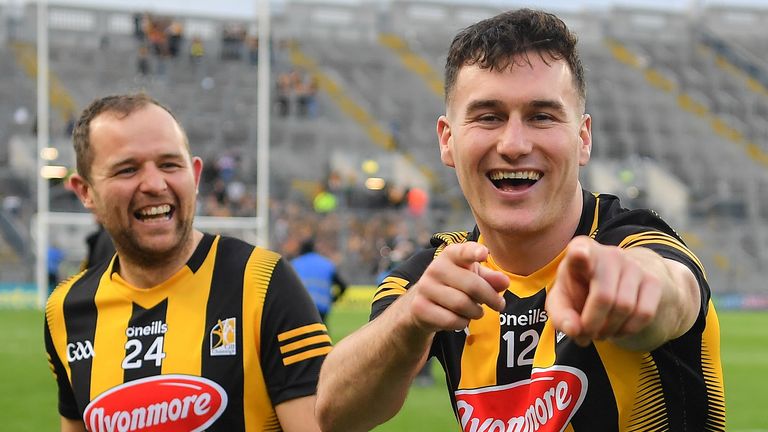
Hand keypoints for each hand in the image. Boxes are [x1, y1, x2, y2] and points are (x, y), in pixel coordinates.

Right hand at [404, 242, 508, 333]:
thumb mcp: (474, 277)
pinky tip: (461, 318)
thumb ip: (491, 278)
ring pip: (462, 305)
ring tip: (477, 312)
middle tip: (500, 305)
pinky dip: (462, 322)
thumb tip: (505, 282)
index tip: (484, 253)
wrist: (423, 303)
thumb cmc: (456, 286)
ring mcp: (425, 287)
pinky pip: (451, 320)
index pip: (462, 251)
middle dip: (491, 298)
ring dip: (476, 312)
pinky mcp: (420, 307)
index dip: (473, 252)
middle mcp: (435, 268)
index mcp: (450, 255)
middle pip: (472, 285)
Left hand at [546, 236, 663, 346]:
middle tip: (586, 335)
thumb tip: (574, 330)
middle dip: (592, 324)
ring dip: (610, 330)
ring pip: (625, 307)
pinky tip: (618, 328)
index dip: (579, 254)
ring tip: (600, 331)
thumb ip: (561, 316)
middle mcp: (609, 254)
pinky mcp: (652, 280)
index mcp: (579, 251)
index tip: (579, 254)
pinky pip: (644, 313)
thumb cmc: (580, 290)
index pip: (580, 250)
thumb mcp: (562, 300)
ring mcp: (634, 265)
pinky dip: (628, 329)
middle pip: (604, 296)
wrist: (614, 283)